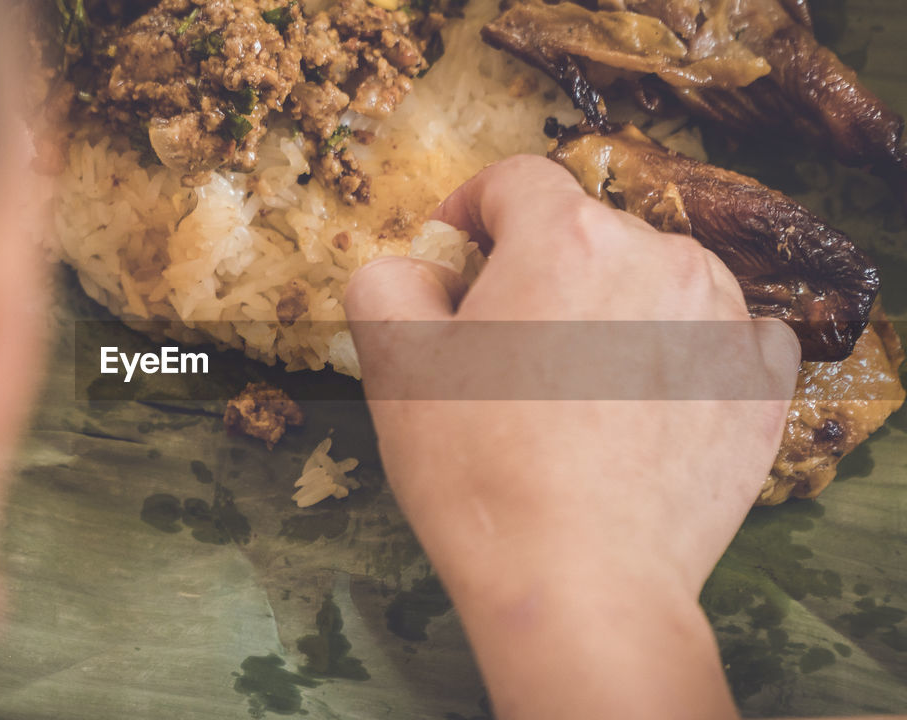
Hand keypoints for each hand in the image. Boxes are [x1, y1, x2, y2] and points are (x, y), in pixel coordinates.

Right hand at [344, 156, 799, 719]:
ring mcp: (723, 320)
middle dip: (536, 272)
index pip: (515, 180)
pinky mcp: (760, 384)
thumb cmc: (478, 471)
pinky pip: (716, 335)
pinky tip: (640, 406)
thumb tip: (417, 266)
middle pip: (584, 233)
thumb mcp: (394, 364)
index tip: (453, 259)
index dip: (470, 211)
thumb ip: (387, 279)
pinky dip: (677, 352)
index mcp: (567, 238)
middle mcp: (660, 257)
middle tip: (501, 348)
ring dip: (609, 309)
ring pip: (652, 280)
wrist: (579, 584)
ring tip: (573, 387)